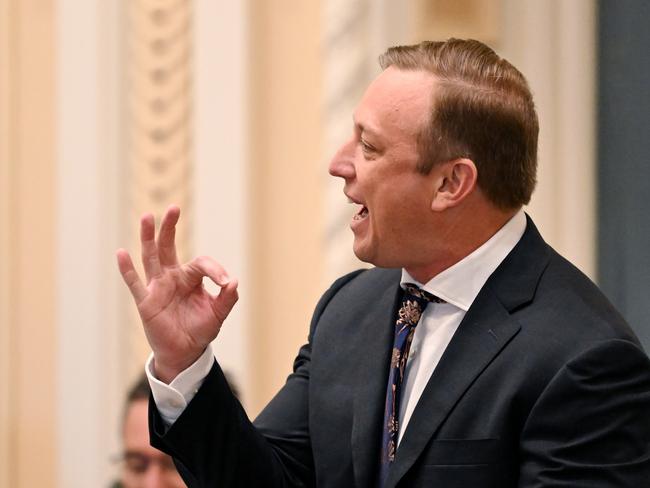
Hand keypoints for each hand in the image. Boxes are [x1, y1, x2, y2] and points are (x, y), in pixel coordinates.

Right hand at [116, 205, 238, 382]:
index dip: (215, 270)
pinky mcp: (145, 302)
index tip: (226, 282)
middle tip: (174, 208)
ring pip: (151, 257)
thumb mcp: (218, 314)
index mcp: (190, 278)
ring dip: (148, 237)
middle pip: (168, 246)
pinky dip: (127, 269)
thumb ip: (228, 298)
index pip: (201, 263)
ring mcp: (157, 287)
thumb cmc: (200, 330)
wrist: (185, 352)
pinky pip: (134, 283)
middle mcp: (172, 277)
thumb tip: (233, 281)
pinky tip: (121, 253)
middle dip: (170, 227)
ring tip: (147, 217)